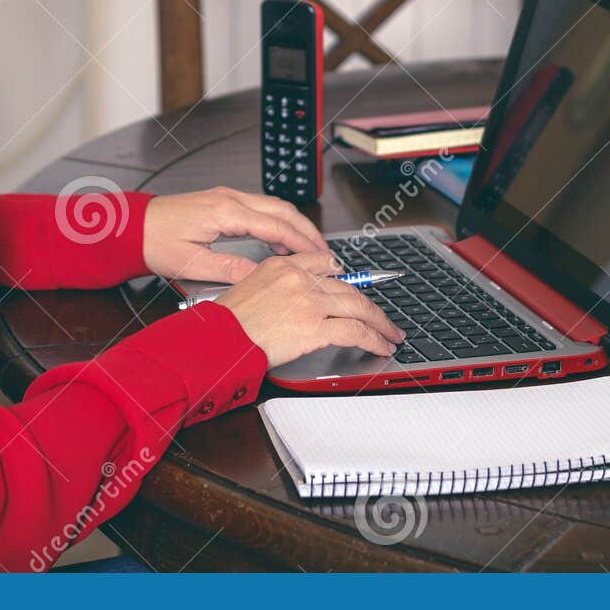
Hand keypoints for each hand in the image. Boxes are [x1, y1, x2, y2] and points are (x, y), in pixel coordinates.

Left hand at [142, 186, 328, 283]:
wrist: (133, 226)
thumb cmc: (156, 242)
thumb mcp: (192, 264)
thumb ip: (230, 269)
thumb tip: (261, 277)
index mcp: (225, 212)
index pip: (276, 226)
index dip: (302, 243)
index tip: (320, 257)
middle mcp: (229, 199)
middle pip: (282, 210)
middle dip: (307, 231)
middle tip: (326, 253)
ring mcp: (227, 197)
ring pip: (274, 206)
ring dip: (295, 225)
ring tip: (310, 249)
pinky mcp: (222, 201)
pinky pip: (260, 208)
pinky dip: (278, 222)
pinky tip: (281, 241)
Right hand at [214, 254, 405, 366]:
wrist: (218, 339)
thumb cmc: (225, 323)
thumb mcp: (248, 289)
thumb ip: (276, 288)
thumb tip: (295, 302)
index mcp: (282, 265)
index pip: (324, 262)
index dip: (345, 276)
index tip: (354, 285)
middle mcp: (299, 278)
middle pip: (348, 286)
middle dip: (370, 304)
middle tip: (383, 317)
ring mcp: (310, 301)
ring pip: (358, 306)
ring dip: (380, 323)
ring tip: (391, 334)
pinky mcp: (316, 326)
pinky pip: (356, 331)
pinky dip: (374, 339)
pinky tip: (381, 346)